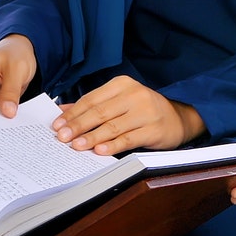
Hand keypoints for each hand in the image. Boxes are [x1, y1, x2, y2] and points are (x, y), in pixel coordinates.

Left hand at [52, 76, 204, 155]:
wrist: (178, 117)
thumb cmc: (143, 110)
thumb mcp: (119, 101)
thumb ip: (93, 105)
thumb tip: (63, 112)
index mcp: (122, 84)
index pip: (91, 99)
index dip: (73, 113)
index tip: (57, 125)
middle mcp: (134, 95)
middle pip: (99, 112)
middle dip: (78, 126)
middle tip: (62, 137)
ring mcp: (145, 112)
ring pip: (112, 126)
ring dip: (92, 137)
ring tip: (76, 145)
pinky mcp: (153, 129)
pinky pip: (128, 139)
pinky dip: (112, 145)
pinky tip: (99, 150)